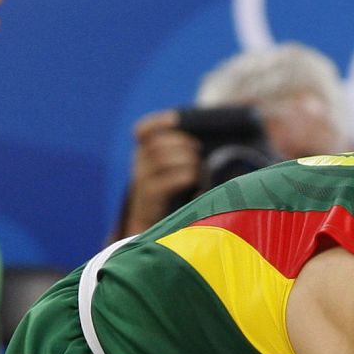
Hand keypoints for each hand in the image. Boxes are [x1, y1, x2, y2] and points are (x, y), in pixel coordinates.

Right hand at [121, 109, 201, 235]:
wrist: (162, 234)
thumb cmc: (179, 201)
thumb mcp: (178, 176)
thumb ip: (188, 160)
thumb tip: (213, 148)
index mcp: (146, 155)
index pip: (143, 131)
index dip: (158, 122)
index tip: (176, 119)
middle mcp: (140, 165)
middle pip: (155, 143)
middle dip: (179, 143)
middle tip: (198, 150)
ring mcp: (142, 181)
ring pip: (159, 159)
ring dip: (183, 159)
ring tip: (198, 166)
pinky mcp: (148, 199)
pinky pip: (162, 182)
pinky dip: (182, 177)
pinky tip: (194, 180)